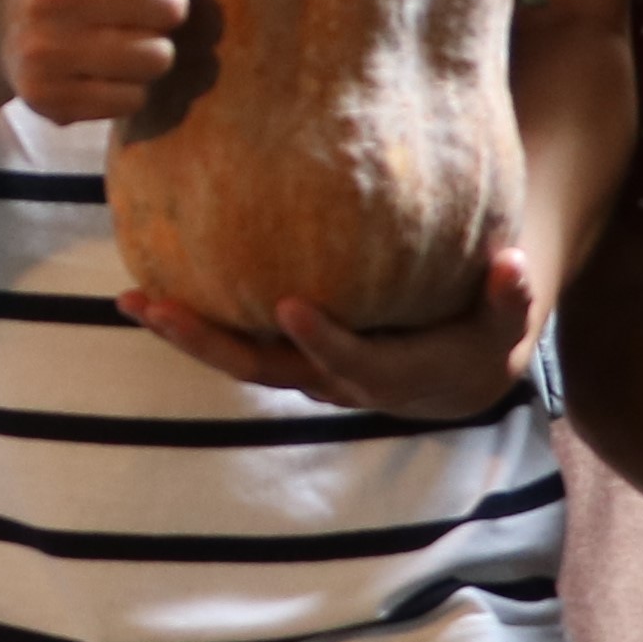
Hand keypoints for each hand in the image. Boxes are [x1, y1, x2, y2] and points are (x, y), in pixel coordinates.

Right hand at [3, 0, 187, 127]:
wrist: (1, 22)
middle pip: (168, 8)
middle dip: (161, 4)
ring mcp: (45, 50)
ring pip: (155, 56)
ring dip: (149, 47)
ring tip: (120, 31)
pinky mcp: (49, 99)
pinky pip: (131, 98)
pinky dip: (127, 87)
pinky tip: (101, 65)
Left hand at [124, 238, 537, 419]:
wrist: (456, 372)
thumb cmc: (481, 331)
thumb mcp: (505, 319)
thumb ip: (508, 295)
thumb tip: (511, 261)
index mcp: (386, 375)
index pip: (349, 363)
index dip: (321, 340)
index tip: (287, 305)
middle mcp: (331, 380)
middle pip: (263, 369)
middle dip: (209, 341)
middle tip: (157, 306)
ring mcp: (300, 371)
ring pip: (235, 359)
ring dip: (183, 333)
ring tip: (131, 298)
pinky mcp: (282, 353)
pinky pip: (231, 339)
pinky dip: (190, 319)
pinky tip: (146, 285)